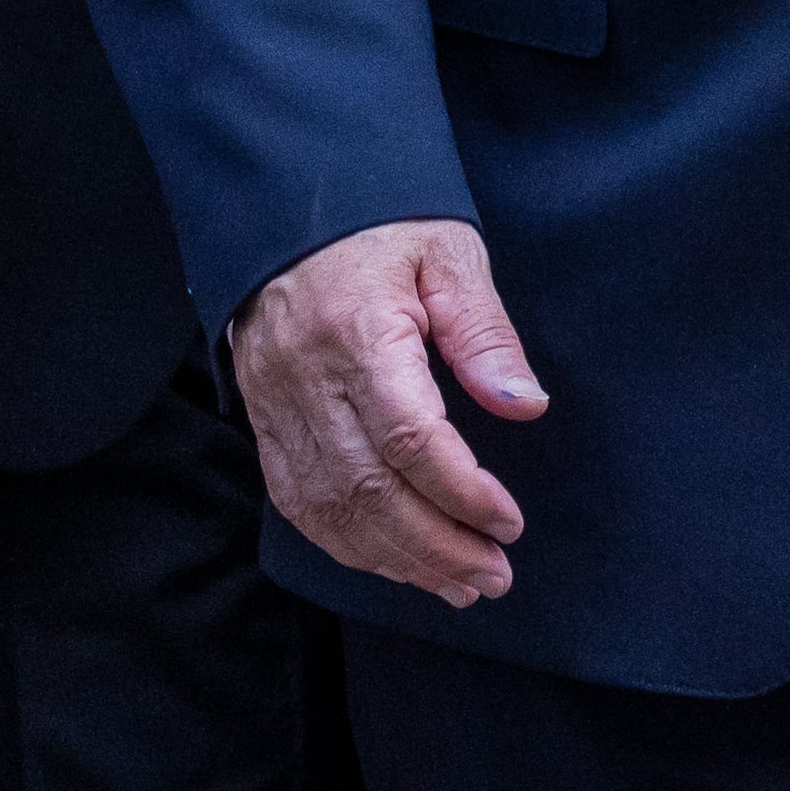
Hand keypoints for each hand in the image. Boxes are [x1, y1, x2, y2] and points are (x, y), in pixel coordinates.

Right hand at [230, 218, 550, 607]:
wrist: (288, 206)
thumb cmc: (381, 227)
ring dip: (397, 559)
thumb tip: (524, 405)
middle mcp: (306, 378)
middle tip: (494, 577)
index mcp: (357, 331)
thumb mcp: (449, 254)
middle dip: (436, 546)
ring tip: (458, 584)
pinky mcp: (264, 420)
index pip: (408, 438)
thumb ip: (484, 333)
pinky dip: (349, 543)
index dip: (461, 492)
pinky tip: (396, 561)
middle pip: (368, 489)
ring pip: (331, 509)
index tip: (509, 523)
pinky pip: (299, 502)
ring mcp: (275, 404)